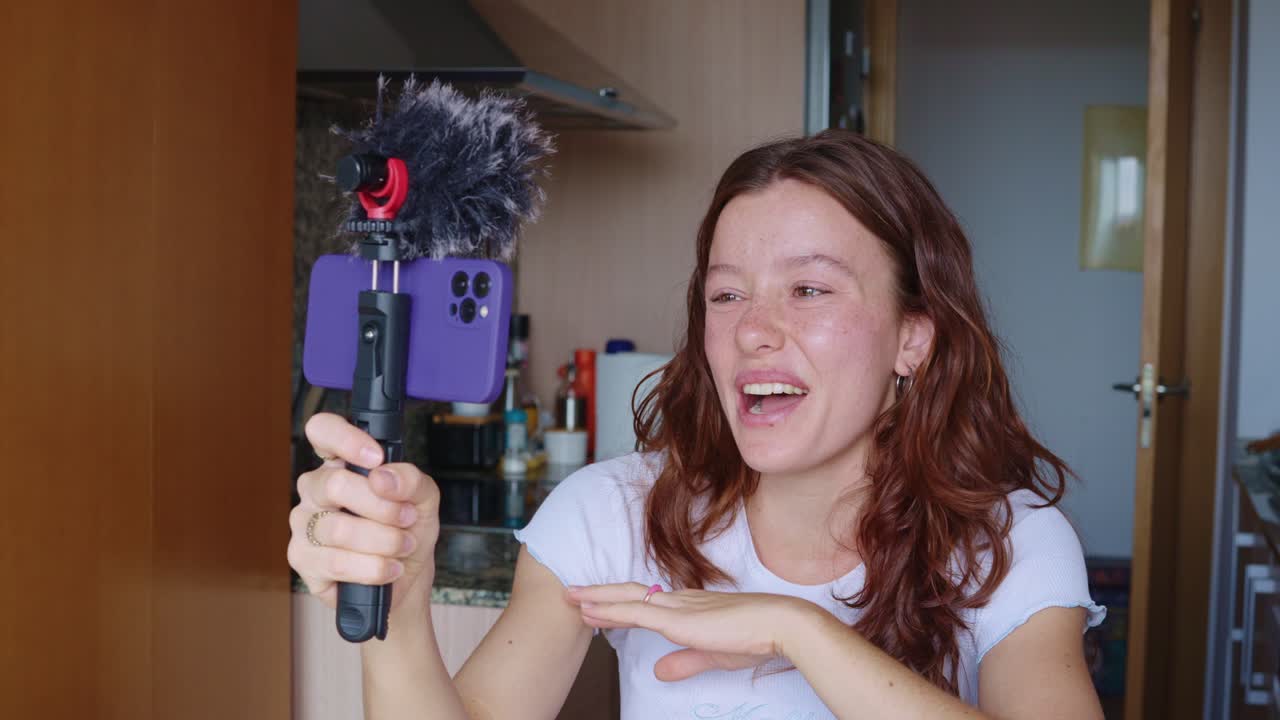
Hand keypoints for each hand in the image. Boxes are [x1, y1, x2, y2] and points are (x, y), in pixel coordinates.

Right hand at [287, 413, 440, 611]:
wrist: (406, 580)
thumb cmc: (408, 531)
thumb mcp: (424, 499)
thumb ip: (410, 479)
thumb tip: (382, 477)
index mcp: (341, 463)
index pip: (323, 431)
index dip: (346, 439)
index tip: (376, 459)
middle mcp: (316, 489)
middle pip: (335, 485)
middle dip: (383, 507)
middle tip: (407, 518)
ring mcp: (304, 523)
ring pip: (339, 528)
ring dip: (384, 541)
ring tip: (403, 546)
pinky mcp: (302, 559)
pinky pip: (336, 562)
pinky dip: (373, 568)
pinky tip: (389, 568)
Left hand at [566, 583, 816, 681]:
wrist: (776, 624)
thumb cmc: (753, 637)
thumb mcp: (712, 655)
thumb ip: (684, 662)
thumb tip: (659, 672)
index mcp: (688, 607)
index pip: (646, 602)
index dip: (619, 603)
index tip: (597, 604)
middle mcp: (678, 600)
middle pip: (629, 593)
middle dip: (599, 593)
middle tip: (572, 593)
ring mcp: (676, 607)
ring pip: (626, 598)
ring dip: (596, 598)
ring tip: (571, 597)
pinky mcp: (676, 618)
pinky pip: (635, 612)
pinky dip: (610, 610)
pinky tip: (592, 611)